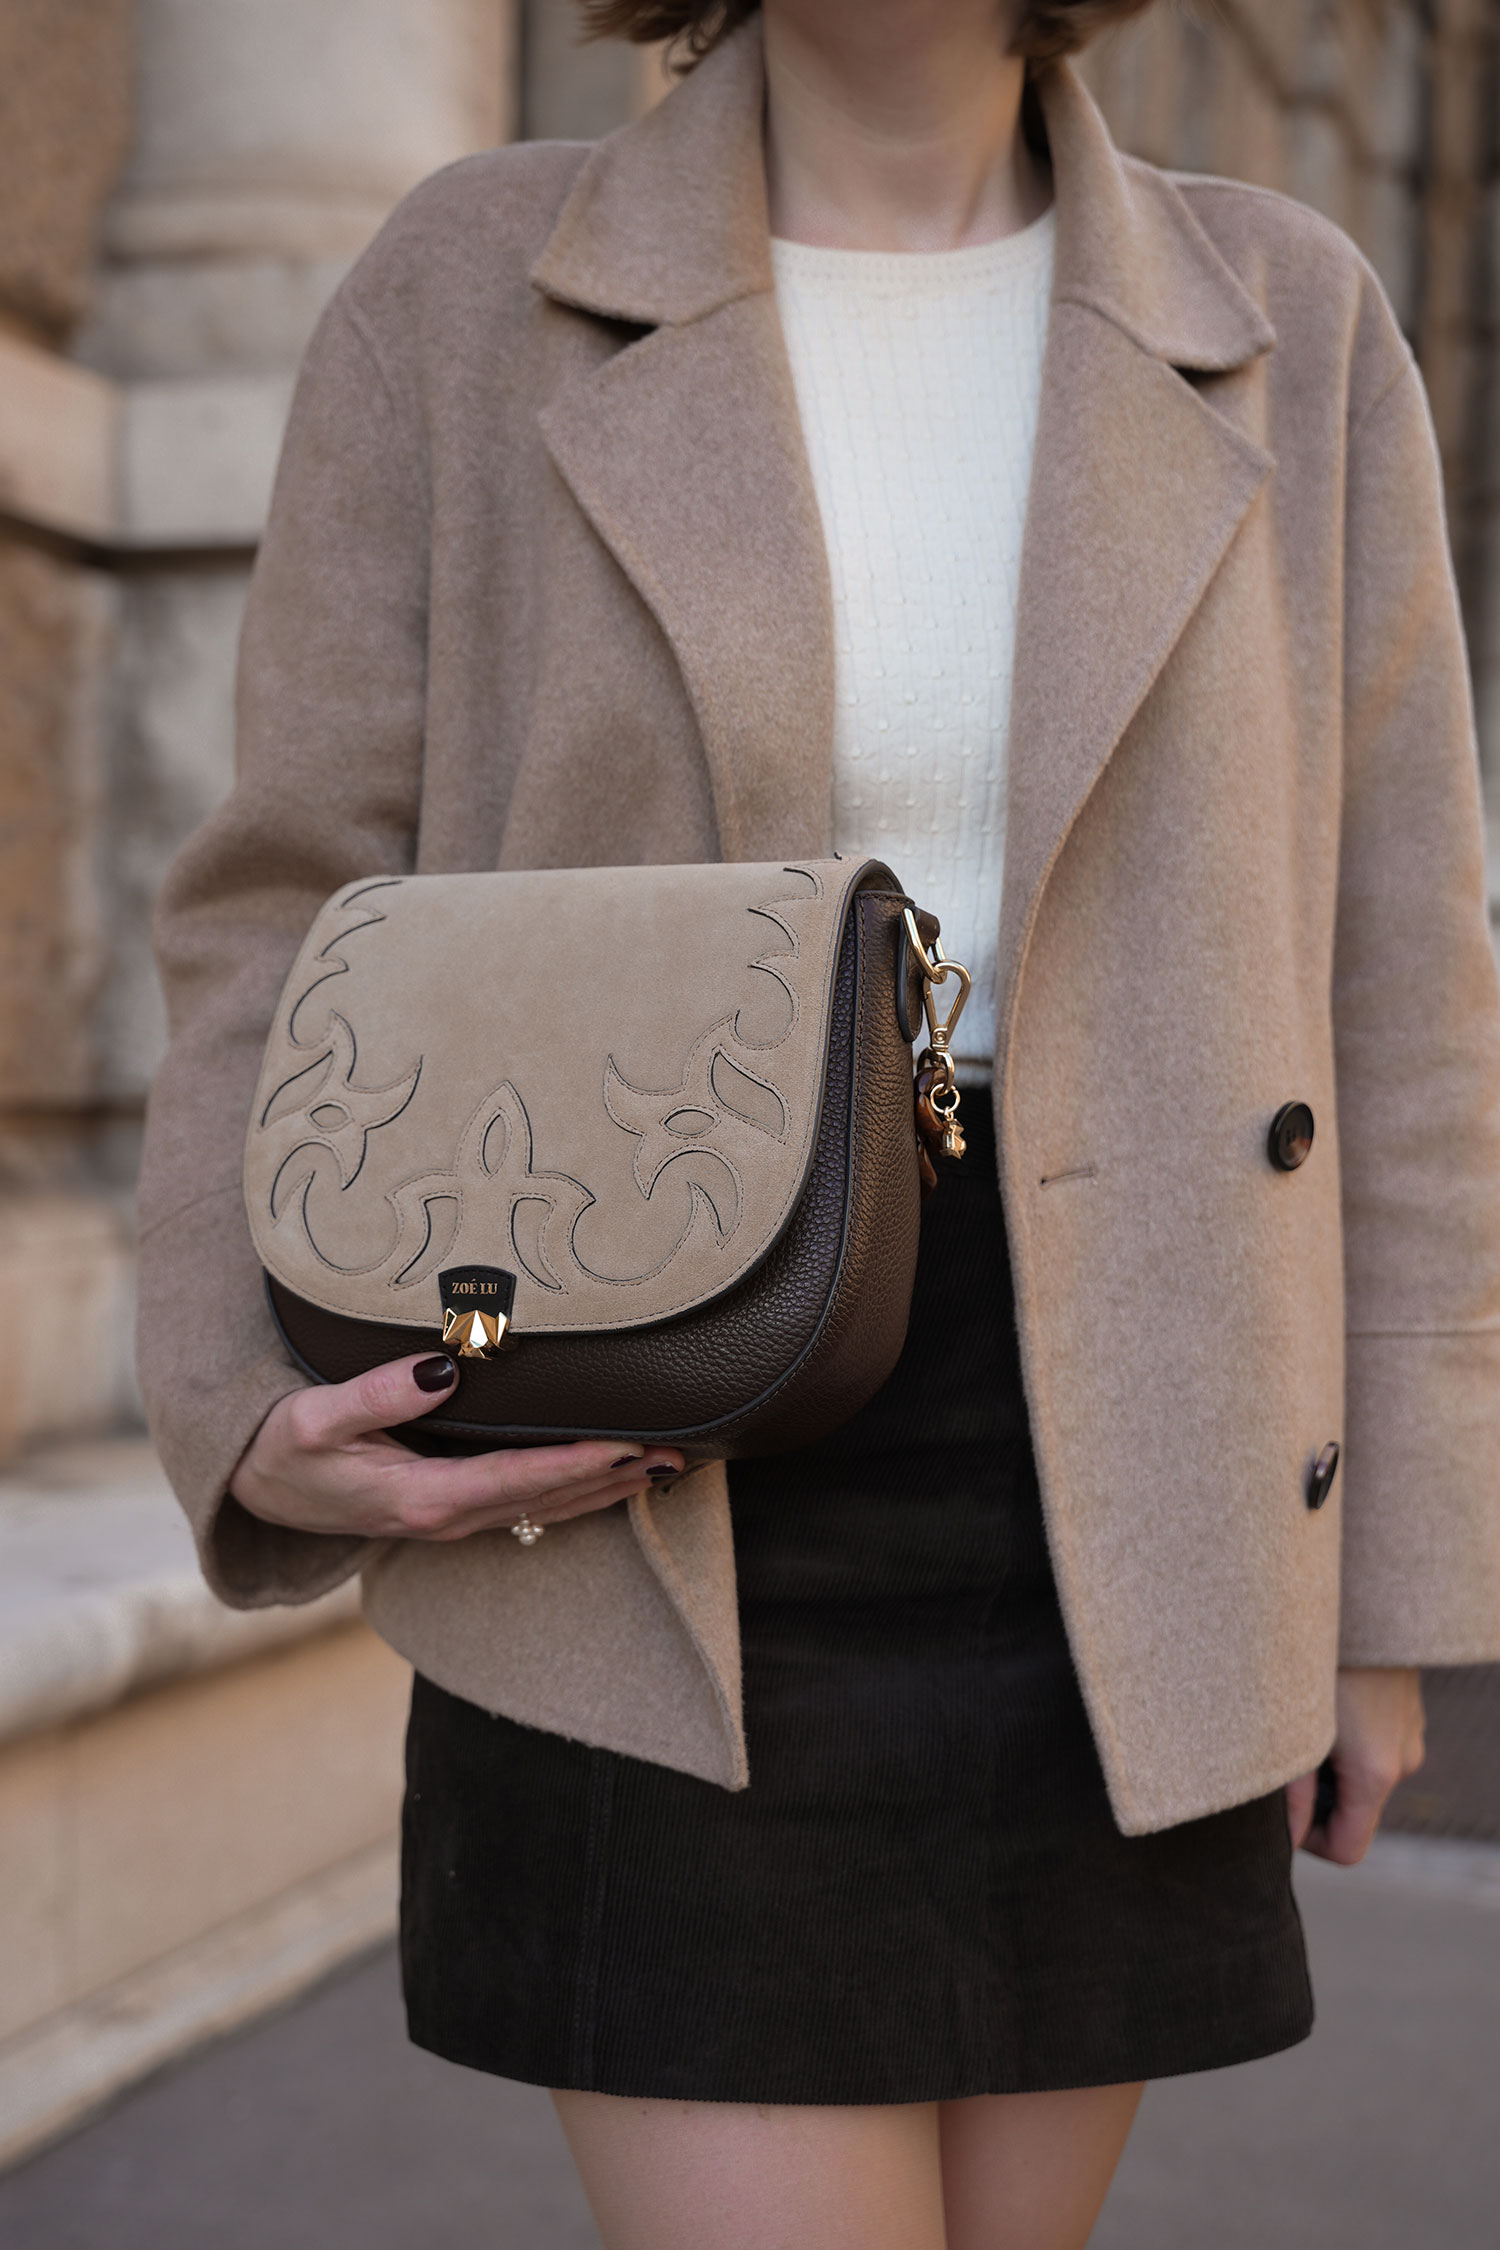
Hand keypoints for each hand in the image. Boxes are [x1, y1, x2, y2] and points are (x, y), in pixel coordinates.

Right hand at [229, 1352, 684, 1542]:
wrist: (254, 1491)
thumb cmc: (282, 1448)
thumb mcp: (313, 1416)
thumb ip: (375, 1394)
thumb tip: (442, 1369)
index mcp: (420, 1499)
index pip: (517, 1479)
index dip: (576, 1463)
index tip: (627, 1445)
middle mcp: (446, 1518)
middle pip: (548, 1501)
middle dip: (613, 1479)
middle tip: (678, 1456)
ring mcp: (452, 1522)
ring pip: (546, 1511)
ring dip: (607, 1491)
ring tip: (665, 1467)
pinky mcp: (451, 1514)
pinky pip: (528, 1508)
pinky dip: (576, 1495)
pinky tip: (610, 1479)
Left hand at [1286, 1666, 1424, 1865]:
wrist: (1365, 1594)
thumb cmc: (1322, 1657)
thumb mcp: (1297, 1727)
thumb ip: (1292, 1790)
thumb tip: (1285, 1836)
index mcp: (1377, 1773)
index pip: (1349, 1850)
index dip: (1309, 1842)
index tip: (1281, 1813)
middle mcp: (1403, 1761)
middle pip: (1354, 1812)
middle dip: (1316, 1797)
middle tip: (1281, 1756)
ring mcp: (1410, 1734)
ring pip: (1361, 1775)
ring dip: (1329, 1762)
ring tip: (1298, 1719)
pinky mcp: (1406, 1711)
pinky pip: (1373, 1745)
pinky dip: (1345, 1737)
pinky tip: (1321, 1699)